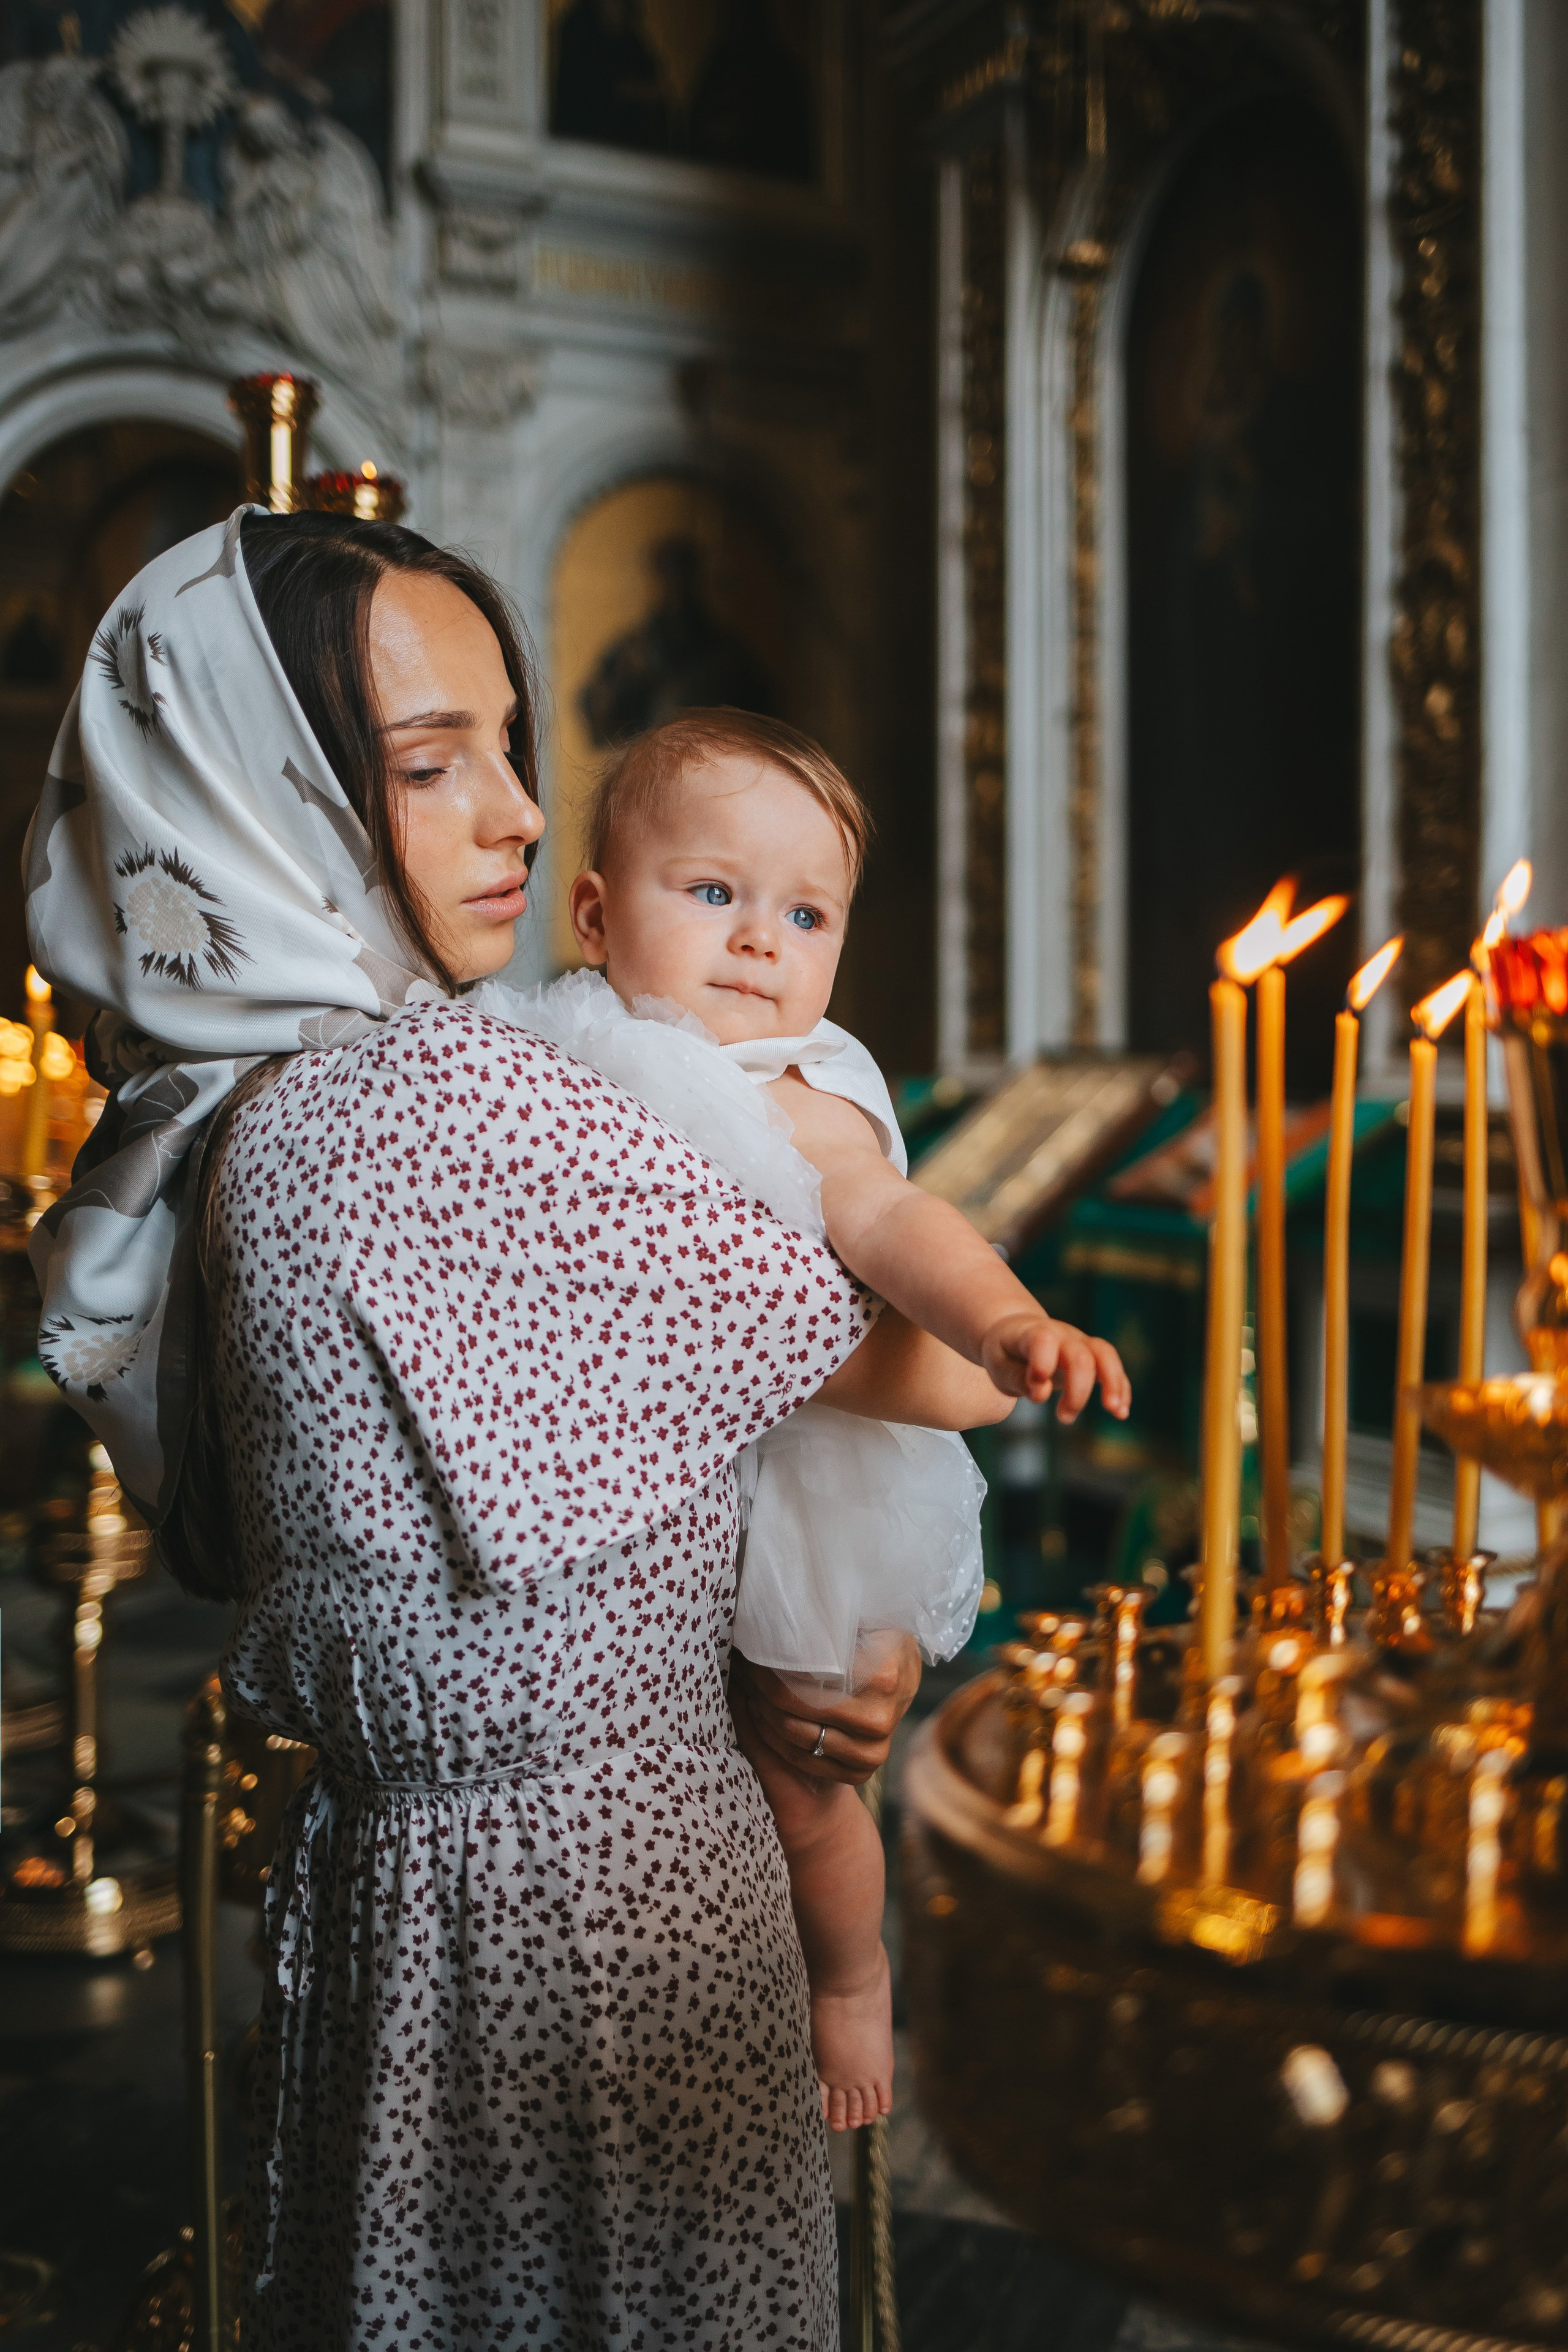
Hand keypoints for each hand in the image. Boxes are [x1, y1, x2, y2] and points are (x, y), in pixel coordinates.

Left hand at [730, 1636, 921, 1785]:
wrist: (904, 1674)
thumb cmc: (877, 1636)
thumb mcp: (864, 1618)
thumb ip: (832, 1620)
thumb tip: (785, 1607)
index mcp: (883, 1675)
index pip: (806, 1676)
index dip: (772, 1664)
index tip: (751, 1649)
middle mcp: (880, 1719)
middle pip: (796, 1709)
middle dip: (760, 1687)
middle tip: (741, 1667)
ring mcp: (874, 1751)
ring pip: (795, 1738)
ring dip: (762, 1712)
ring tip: (746, 1686)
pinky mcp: (862, 1771)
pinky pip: (804, 1761)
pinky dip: (775, 1739)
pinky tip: (760, 1714)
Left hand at [979, 1310, 1130, 1420]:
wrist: (1017, 1333)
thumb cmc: (1006, 1353)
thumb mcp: (998, 1366)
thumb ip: (1017, 1380)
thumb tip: (1042, 1394)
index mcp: (1031, 1333)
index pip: (1042, 1340)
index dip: (1043, 1362)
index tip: (1039, 1388)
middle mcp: (1060, 1334)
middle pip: (1079, 1355)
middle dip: (1077, 1391)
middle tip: (1064, 1418)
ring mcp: (1079, 1341)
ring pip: (1104, 1354)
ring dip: (1112, 1383)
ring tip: (1114, 1411)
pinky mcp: (1091, 1353)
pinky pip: (1112, 1365)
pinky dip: (1121, 1388)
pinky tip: (1121, 1413)